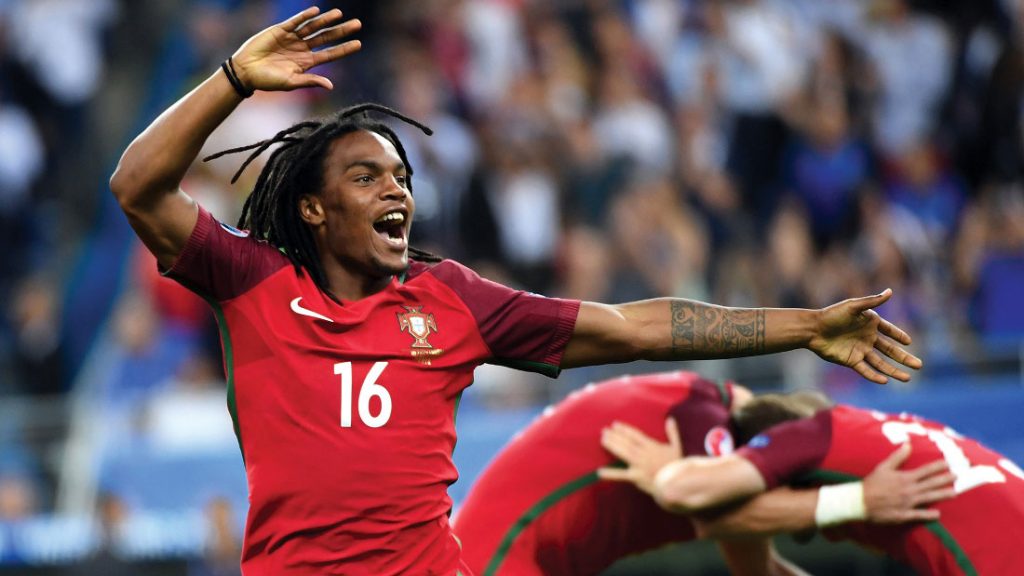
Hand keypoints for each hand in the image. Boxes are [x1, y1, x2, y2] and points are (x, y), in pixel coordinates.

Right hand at [231, 7, 361, 92]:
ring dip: (326, 20)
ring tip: (339, 14)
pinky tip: (316, 11)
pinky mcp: (280, 30)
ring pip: (313, 27)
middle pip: (326, 37)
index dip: (344, 49)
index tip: (359, 43)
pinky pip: (295, 21)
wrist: (246, 72)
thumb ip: (310, 81)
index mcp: (307, 63)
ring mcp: (292, 38)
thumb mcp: (291, 82)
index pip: (330, 54)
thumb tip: (331, 85)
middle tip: (358, 24)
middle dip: (341, 31)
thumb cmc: (268, 81)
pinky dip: (305, 16)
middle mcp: (302, 49)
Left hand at [598, 418, 682, 495]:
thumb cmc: (676, 466)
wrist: (676, 485)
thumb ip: (672, 433)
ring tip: (602, 440)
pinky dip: (610, 474)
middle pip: (626, 443)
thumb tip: (670, 419)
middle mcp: (644, 454)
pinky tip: (599, 472)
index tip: (614, 424)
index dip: (624, 429)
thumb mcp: (676, 447)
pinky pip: (622, 476)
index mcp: (652, 446)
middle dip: (615, 436)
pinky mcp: (636, 478)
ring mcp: (639, 466)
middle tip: (604, 430)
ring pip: (623, 453)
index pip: (635, 435)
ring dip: (612, 446)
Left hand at [809, 289, 922, 383]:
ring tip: (907, 379)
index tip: (909, 342)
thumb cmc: (832, 315)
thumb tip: (890, 291)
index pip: (890, 331)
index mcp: (870, 324)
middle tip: (919, 365)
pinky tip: (885, 381)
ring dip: (894, 371)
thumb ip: (872, 301)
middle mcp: (867, 338)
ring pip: (881, 363)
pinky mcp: (851, 360)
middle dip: (904, 358)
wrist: (813, 329)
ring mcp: (860, 350)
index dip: (899, 336)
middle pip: (890, 350)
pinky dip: (875, 375)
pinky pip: (866, 370)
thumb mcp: (853, 306)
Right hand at [863, 443, 955, 522]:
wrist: (860, 501)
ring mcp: (907, 503)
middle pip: (931, 483)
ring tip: (955, 492)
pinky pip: (919, 514)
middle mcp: (909, 489)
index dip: (938, 466)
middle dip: (945, 479)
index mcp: (904, 477)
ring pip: (929, 497)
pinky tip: (938, 514)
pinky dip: (929, 514)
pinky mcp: (904, 514)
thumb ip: (897, 457)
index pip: (925, 470)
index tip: (948, 463)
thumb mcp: (883, 467)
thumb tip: (908, 444)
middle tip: (958, 476)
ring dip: (942, 494)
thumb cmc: (871, 484)